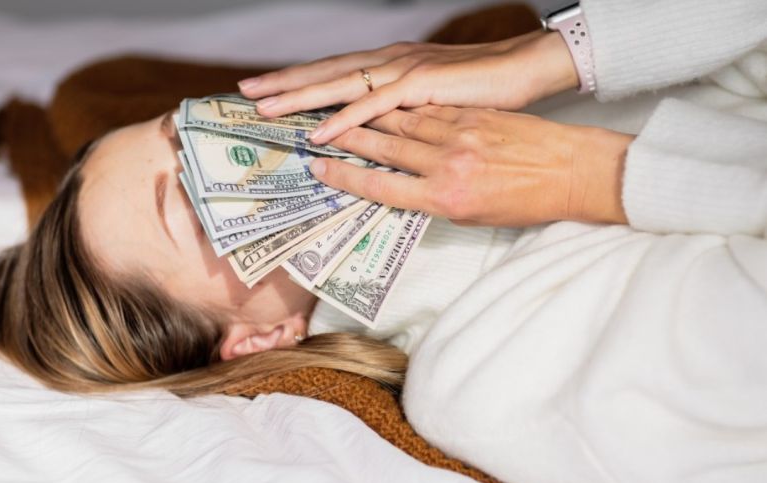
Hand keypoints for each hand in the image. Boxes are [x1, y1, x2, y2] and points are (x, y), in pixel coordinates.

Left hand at [238, 32, 577, 144]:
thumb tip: (383, 129)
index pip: (336, 72)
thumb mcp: (432, 99)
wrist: (523, 71)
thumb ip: (403, 110)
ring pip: (340, 85)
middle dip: (284, 82)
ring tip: (266, 108)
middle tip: (246, 90)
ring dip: (301, 97)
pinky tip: (319, 132)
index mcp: (391, 65)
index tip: (267, 89)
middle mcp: (390, 62)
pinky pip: (373, 105)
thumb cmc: (481, 90)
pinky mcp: (420, 85)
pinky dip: (344, 119)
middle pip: (327, 72)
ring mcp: (403, 70)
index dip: (300, 80)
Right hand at [308, 106, 633, 226]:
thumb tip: (401, 185)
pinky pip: (428, 109)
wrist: (572, 173)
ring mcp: (459, 135)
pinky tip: (386, 102)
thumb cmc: (525, 202)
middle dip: (345, 138)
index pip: (381, 188)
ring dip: (367, 117)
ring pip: (401, 121)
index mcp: (445, 199)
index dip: (345, 176)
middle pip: (383, 147)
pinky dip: (403, 106)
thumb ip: (432, 199)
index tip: (319, 168)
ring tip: (342, 113)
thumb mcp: (472, 216)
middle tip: (316, 131)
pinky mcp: (472, 115)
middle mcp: (447, 165)